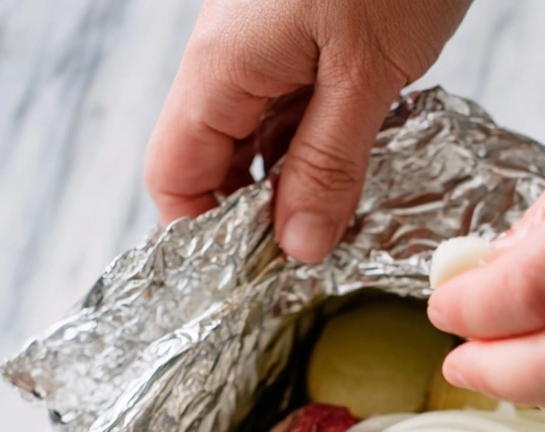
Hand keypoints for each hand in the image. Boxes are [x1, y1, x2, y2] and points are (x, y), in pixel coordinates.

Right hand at [145, 0, 470, 260]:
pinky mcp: (312, 39)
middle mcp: (235, 60)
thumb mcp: (368, 73)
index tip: (255, 279)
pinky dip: (327, 150)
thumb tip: (298, 246)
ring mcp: (272, 47)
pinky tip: (361, 176)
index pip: (176, 177)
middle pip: (218, 165)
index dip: (205, 237)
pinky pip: (301, 112)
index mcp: (224, 67)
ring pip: (266, 143)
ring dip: (301, 188)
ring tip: (346, 227)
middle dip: (260, 219)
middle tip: (314, 265)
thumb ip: (329, 164)